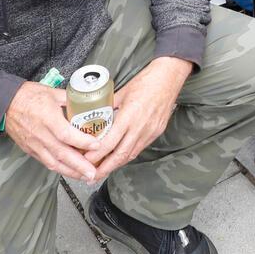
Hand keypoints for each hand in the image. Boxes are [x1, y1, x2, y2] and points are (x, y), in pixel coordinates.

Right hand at [4, 82, 101, 182]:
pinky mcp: (30, 150)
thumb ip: (71, 99)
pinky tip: (70, 172)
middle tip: (93, 173)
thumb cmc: (28, 96)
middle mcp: (41, 134)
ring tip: (85, 177)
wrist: (5, 103)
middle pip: (61, 154)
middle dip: (79, 166)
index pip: (66, 134)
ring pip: (54, 162)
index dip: (82, 142)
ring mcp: (34, 144)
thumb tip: (88, 102)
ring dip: (71, 172)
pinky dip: (59, 169)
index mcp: (47, 117)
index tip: (97, 145)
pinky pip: (46, 162)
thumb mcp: (53, 92)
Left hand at [83, 56, 191, 180]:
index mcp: (129, 115)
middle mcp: (140, 127)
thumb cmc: (145, 81)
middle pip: (120, 155)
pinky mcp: (156, 132)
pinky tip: (119, 158)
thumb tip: (94, 115)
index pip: (110, 142)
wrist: (169, 77)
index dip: (97, 154)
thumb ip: (108, 106)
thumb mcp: (121, 92)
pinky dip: (127, 155)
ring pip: (131, 155)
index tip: (85, 160)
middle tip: (91, 176)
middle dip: (105, 168)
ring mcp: (150, 131)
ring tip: (102, 171)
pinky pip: (139, 148)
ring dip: (116, 165)